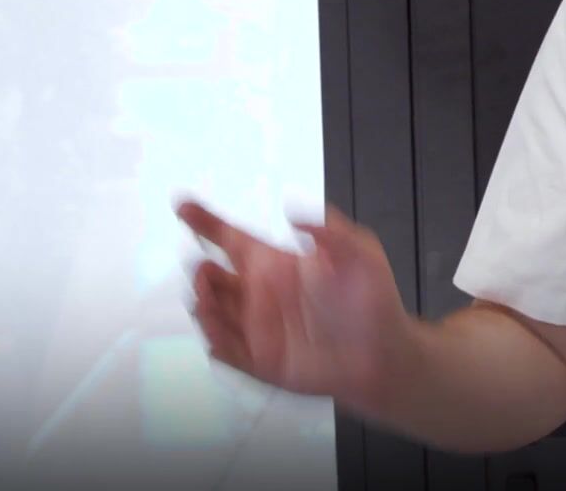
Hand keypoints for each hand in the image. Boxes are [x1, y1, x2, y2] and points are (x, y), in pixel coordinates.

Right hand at [177, 199, 413, 411]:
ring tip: (208, 297)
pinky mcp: (258, 358)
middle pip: (211, 277)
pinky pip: (225, 349)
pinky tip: (217, 333)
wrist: (382, 352)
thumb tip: (292, 210)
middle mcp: (259, 292)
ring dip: (203, 303)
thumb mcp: (360, 253)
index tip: (183, 206)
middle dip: (200, 271)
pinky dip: (215, 338)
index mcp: (276, 263)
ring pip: (211, 311)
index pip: (231, 238)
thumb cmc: (372, 299)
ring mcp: (256, 326)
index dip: (206, 222)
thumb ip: (330, 229)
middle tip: (204, 269)